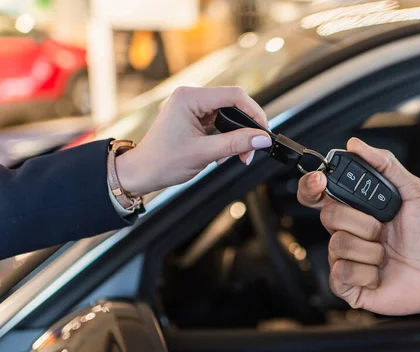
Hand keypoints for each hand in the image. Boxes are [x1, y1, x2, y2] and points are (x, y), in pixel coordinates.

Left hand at [115, 86, 272, 196]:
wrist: (142, 173)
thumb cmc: (163, 162)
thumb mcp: (205, 153)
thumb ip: (236, 143)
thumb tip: (262, 138)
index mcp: (190, 97)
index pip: (234, 96)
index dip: (254, 113)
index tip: (263, 133)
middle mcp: (191, 97)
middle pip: (233, 105)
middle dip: (245, 129)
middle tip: (250, 152)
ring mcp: (192, 107)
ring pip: (228, 115)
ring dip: (236, 136)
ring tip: (235, 156)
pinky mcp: (193, 118)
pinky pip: (219, 123)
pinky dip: (226, 139)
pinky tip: (222, 154)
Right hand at [297, 138, 419, 317]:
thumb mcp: (416, 192)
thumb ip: (387, 165)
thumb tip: (356, 144)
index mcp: (357, 207)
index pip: (319, 193)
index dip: (311, 185)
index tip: (320, 180)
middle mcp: (348, 230)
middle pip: (328, 216)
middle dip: (362, 222)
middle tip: (382, 229)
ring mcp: (346, 257)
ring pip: (338, 245)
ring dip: (370, 250)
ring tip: (386, 254)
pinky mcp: (347, 284)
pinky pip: (341, 272)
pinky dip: (367, 273)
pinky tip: (379, 274)